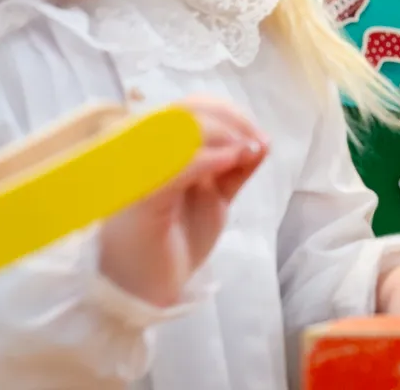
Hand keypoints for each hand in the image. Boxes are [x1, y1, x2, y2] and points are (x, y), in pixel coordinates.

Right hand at [99, 95, 267, 307]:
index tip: (260, 137)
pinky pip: (174, 166)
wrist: (147, 291)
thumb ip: (233, 168)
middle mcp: (140, 154)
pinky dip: (208, 157)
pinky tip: (233, 161)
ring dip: (222, 134)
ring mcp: (138, 173)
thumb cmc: (175, 242)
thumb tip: (262, 140)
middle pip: (184, 110)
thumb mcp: (214, 197)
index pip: (189, 108)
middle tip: (257, 143)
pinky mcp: (142, 198)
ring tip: (247, 152)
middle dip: (231, 121)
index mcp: (156, 150)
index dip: (229, 113)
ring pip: (177, 129)